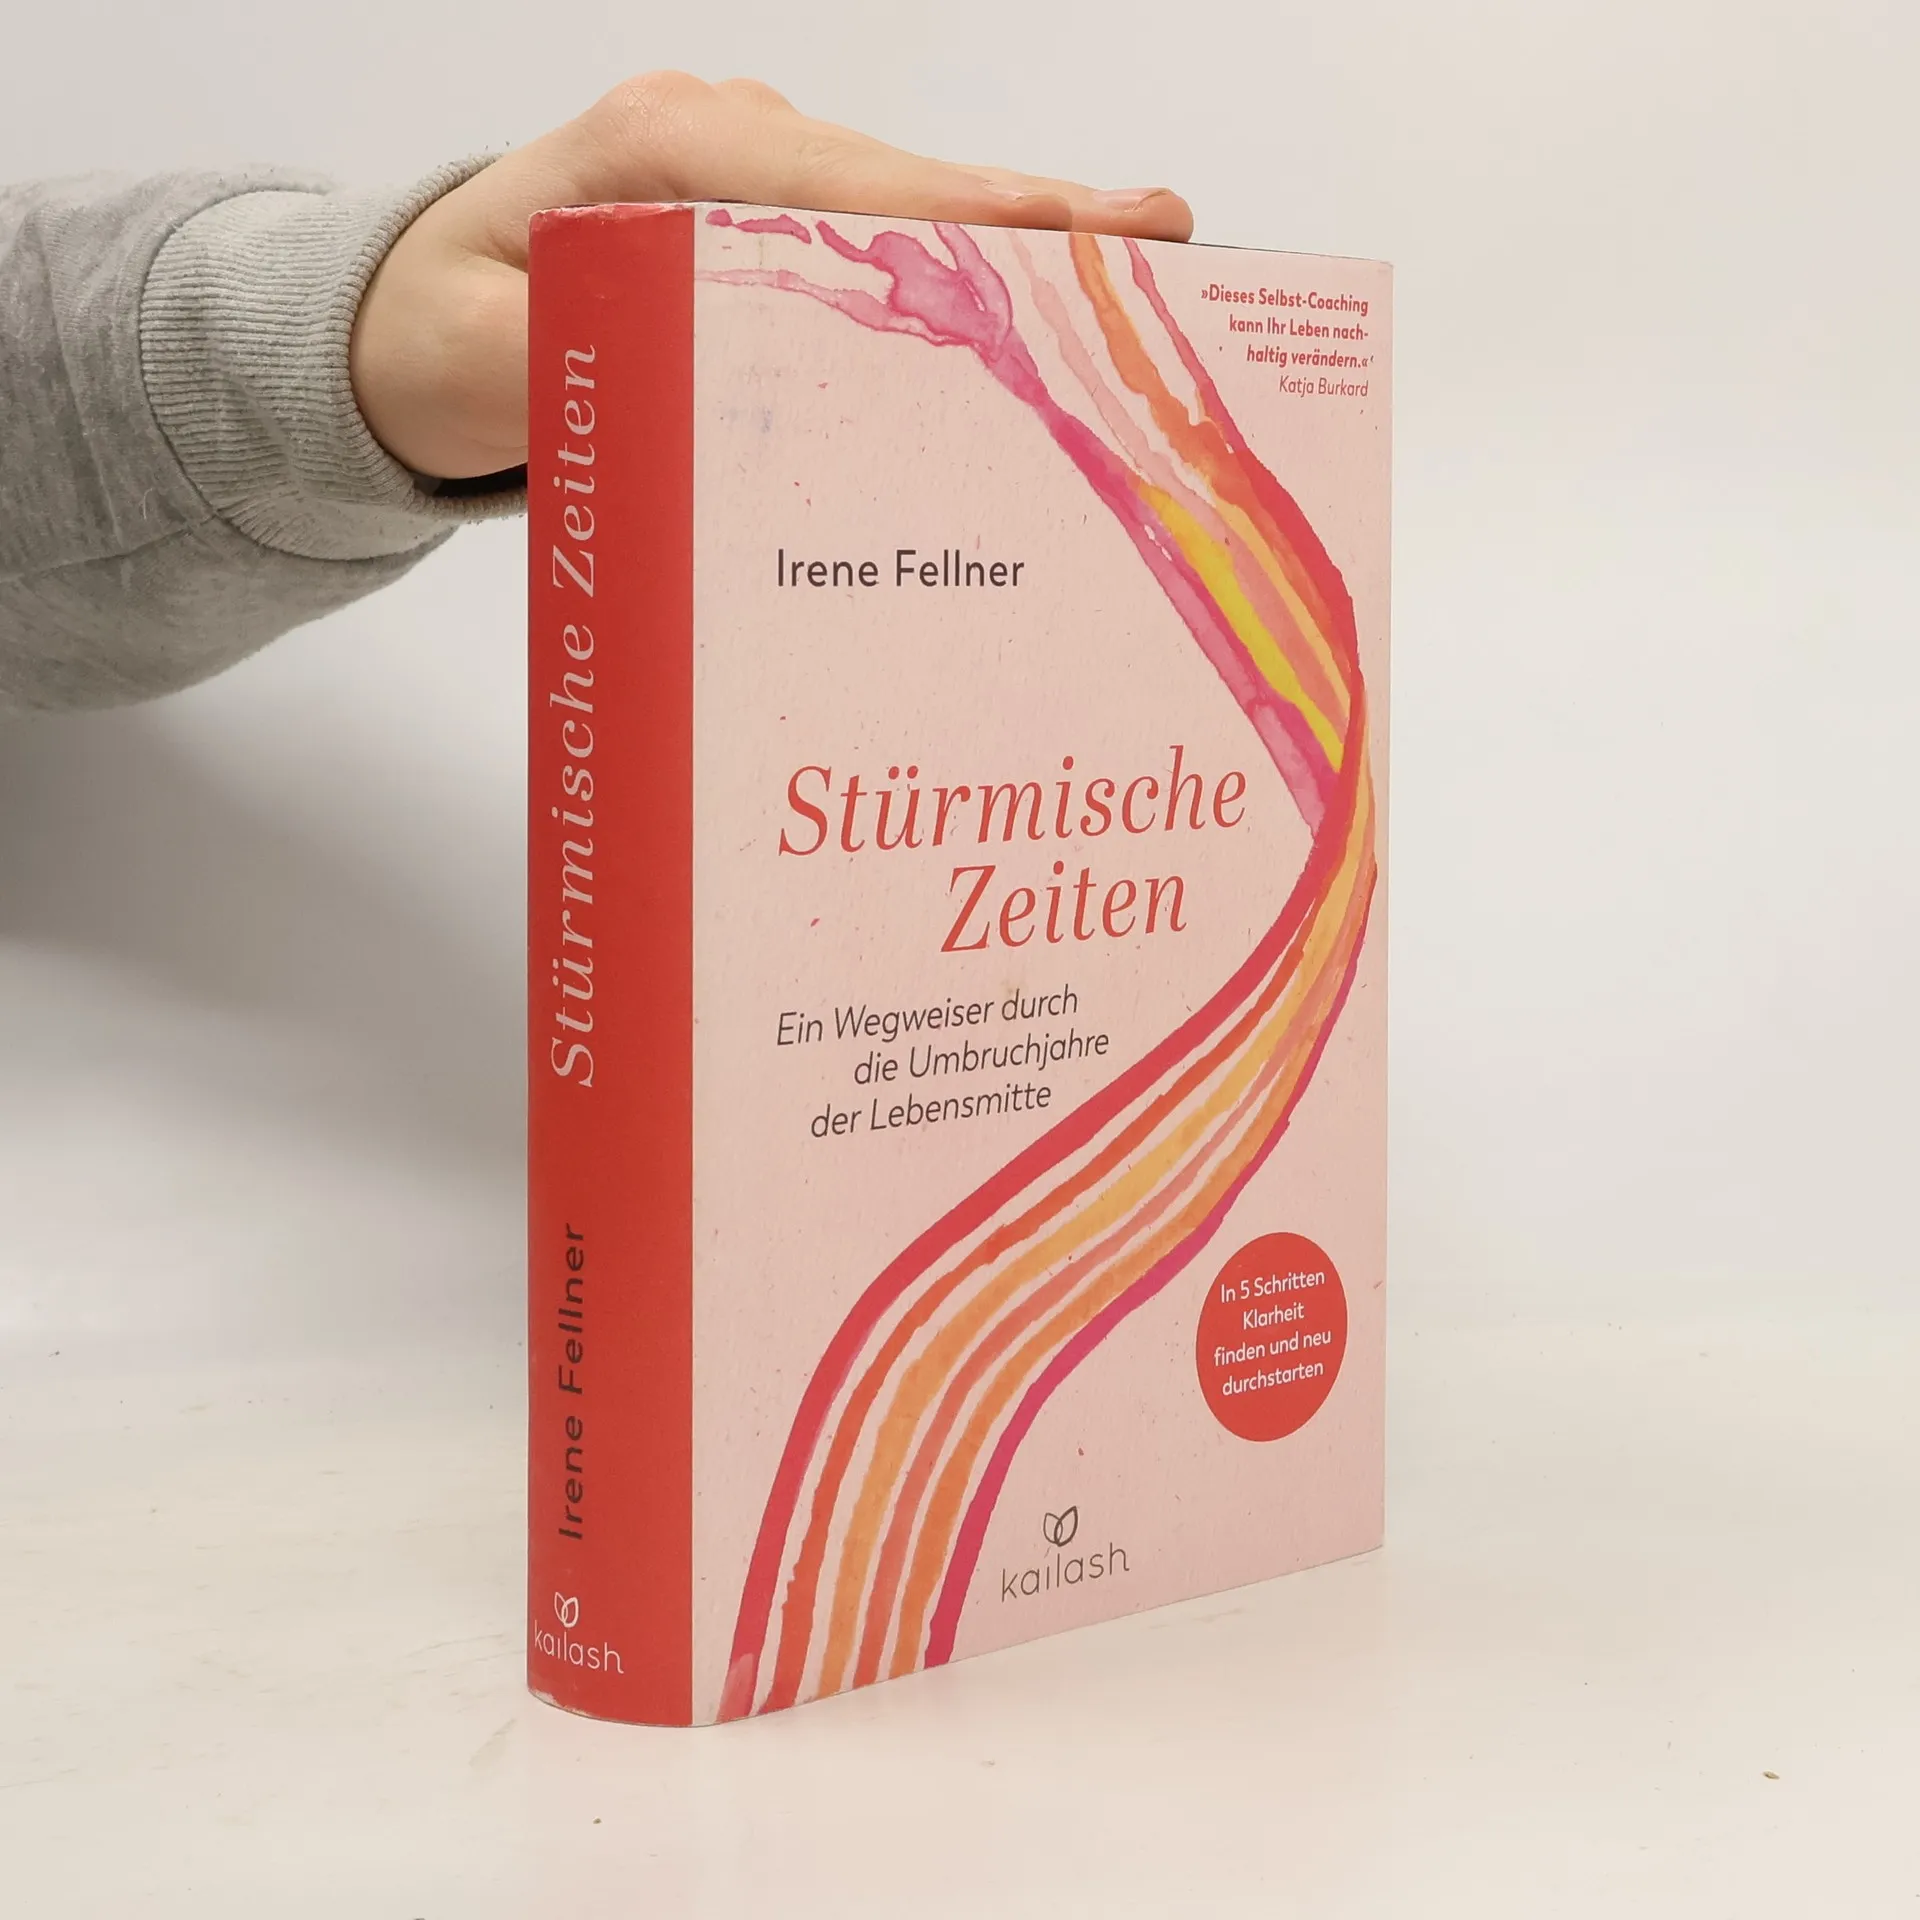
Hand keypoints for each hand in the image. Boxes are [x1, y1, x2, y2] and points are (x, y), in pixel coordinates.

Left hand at [349, 73, 1194, 479]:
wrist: (405, 322)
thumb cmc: (440, 330)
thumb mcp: (479, 358)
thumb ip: (566, 360)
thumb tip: (689, 367)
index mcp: (661, 150)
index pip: (839, 180)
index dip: (961, 213)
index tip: (1070, 236)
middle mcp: (724, 141)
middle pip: (903, 184)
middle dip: (1033, 221)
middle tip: (1163, 238)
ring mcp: (752, 179)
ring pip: (905, 211)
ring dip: (1013, 256)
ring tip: (1137, 282)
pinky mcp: (767, 227)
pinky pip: (881, 245)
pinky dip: (962, 281)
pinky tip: (1040, 319)